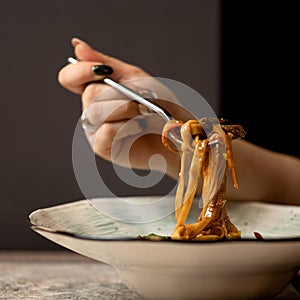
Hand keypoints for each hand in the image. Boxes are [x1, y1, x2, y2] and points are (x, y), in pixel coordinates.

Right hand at [58, 38, 179, 177]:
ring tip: (142, 114)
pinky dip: (127, 126)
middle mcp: (91, 109)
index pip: (69, 77)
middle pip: (90, 94)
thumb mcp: (134, 77)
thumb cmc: (157, 105)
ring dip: (126, 109)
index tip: (105, 71)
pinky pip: (106, 131)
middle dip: (120, 95)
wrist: (174, 131)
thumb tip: (77, 46)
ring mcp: (95, 130)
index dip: (80, 70)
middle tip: (140, 101)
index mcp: (96, 90)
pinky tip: (138, 128)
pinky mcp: (103, 147)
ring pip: (96, 112)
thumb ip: (105, 62)